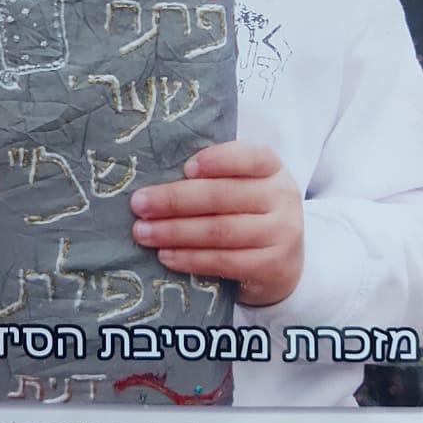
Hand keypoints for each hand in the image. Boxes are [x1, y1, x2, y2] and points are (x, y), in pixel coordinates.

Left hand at [130, 143, 303, 306]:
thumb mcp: (243, 187)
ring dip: (175, 232)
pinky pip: (224, 261)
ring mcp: (282, 233)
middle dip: (175, 200)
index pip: (251, 156)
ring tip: (143, 232)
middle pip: (223, 195)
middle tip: (139, 204)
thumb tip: (156, 177)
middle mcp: (283, 197)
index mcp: (272, 168)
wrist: (283, 264)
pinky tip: (166, 255)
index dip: (219, 160)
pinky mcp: (274, 266)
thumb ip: (213, 178)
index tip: (185, 168)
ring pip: (220, 230)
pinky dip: (190, 259)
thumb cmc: (248, 214)